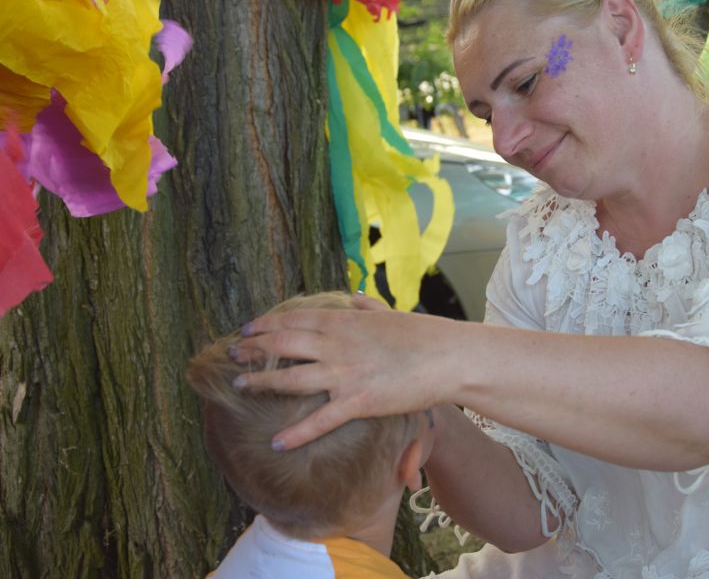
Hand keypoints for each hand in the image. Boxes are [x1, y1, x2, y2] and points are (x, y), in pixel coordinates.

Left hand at [230, 294, 455, 449]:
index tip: (247, 329)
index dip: (266, 324)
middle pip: (284, 345)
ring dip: (262, 381)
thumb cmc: (423, 335)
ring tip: (240, 386)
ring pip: (291, 378)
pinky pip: (320, 419)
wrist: (447, 357)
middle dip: (254, 349)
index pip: (295, 319)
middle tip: (231, 354)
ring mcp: (345, 373)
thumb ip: (367, 306)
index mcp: (344, 321)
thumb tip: (354, 296)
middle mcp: (338, 344)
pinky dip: (296, 432)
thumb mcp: (390, 313)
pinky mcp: (358, 402)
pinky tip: (277, 442)